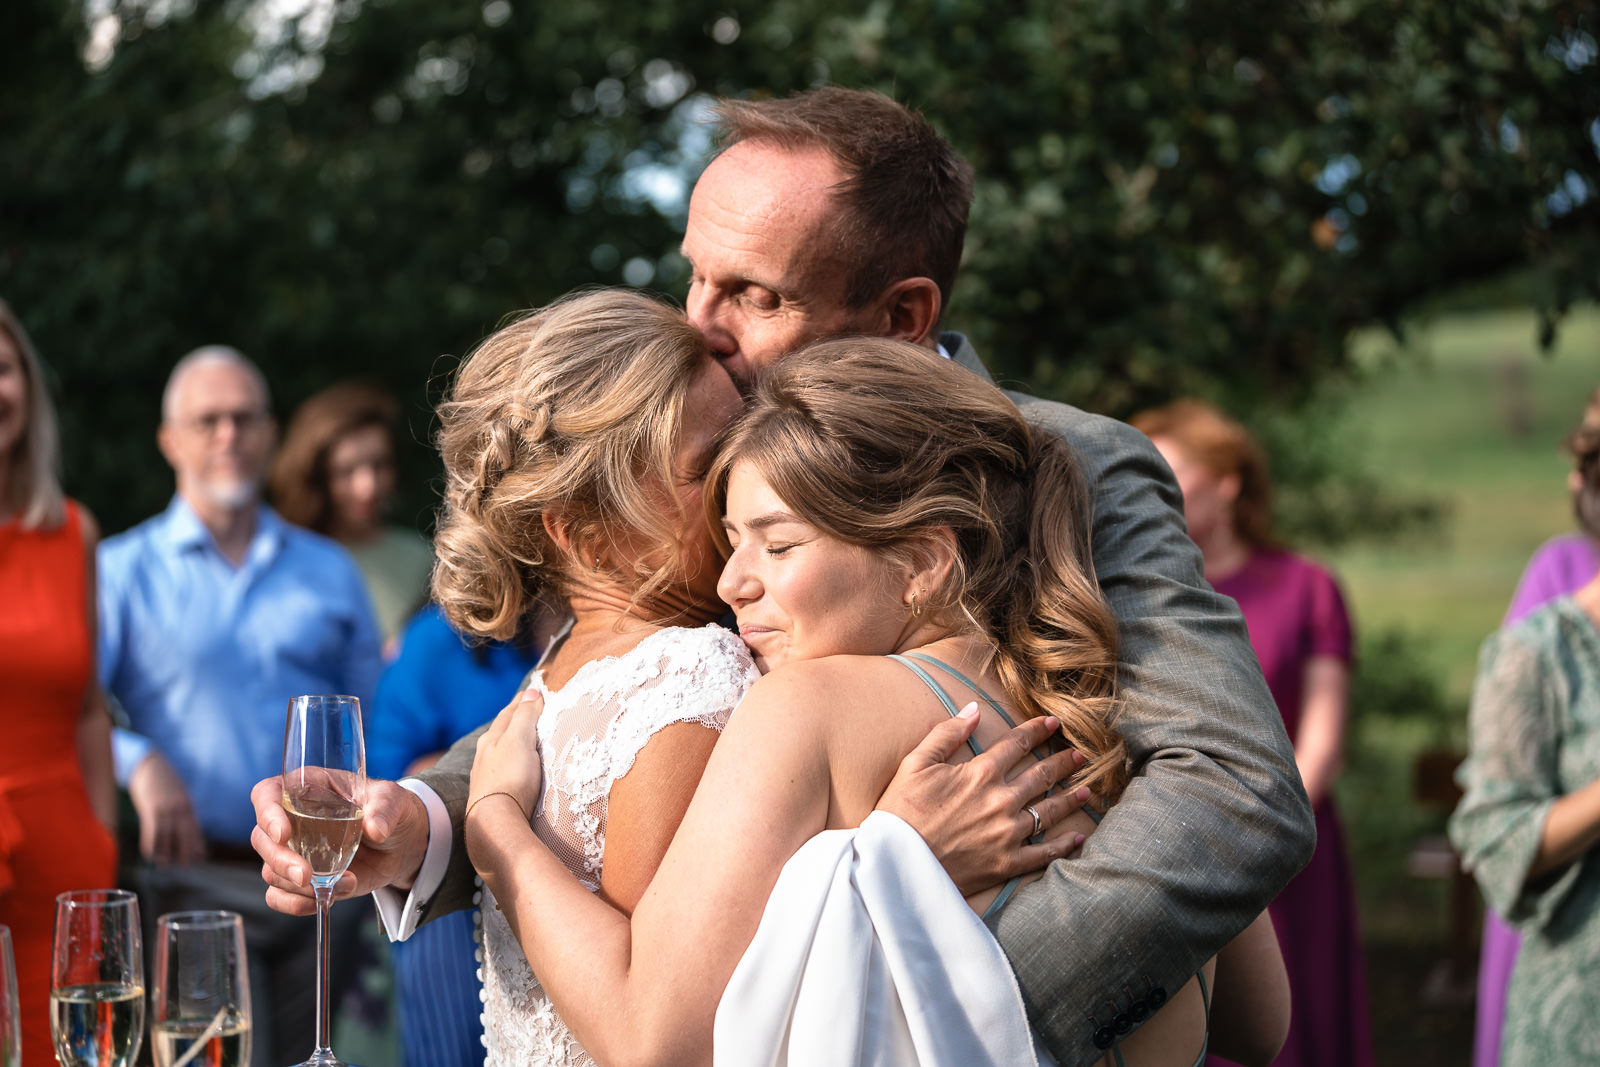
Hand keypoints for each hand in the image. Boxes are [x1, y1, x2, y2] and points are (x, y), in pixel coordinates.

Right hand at [127, 751, 204, 865]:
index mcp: (187, 805)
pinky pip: (151, 829)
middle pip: (184, 833)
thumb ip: (183, 812)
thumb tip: (188, 831)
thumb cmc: (164, 782)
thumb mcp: (179, 795)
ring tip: (165, 865)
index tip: (200, 857)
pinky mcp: (150, 807)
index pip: (195, 828)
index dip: (197, 844)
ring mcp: (165, 807)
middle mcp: (179, 807)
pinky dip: (151, 844)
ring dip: (166, 852)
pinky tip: (149, 854)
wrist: (149, 764)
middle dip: (185, 851)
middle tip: (185, 866)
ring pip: (168, 834)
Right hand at [250, 775, 430, 915]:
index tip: (283, 834)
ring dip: (298, 887)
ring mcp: (295, 851)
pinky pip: (278, 895)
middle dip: (280, 861)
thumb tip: (375, 829)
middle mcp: (292, 819)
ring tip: (344, 883)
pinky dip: (296, 904)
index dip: (267, 813)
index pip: (268, 794)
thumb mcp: (394, 800)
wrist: (402, 845)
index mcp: (308, 788)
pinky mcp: (303, 879)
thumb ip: (386, 808)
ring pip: (270, 870)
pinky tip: (325, 899)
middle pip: (261, 838)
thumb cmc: (392, 811)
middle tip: (306, 876)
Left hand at [467, 688, 545, 831]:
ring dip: (512, 741)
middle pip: (501, 730)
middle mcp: (485, 755)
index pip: (508, 712)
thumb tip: (530, 692)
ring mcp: (486, 776)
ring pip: (500, 750)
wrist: (495, 822)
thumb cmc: (510, 777)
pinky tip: (514, 768)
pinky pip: (502, 769)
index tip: (532, 692)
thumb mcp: (520, 740)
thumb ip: (525, 716)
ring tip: (524, 737)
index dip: (522, 701)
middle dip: (515, 718)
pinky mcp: (492, 795)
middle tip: (529, 709)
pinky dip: (511, 761)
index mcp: (492, 738)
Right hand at [877, 707, 1089, 895]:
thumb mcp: (915, 764)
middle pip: (1041, 775)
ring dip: (1070, 798)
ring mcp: (1007, 833)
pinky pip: (1043, 853)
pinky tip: (1077, 837)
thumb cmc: (901, 812)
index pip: (1017, 744)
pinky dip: (1063, 845)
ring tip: (1087, 790)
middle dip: (1063, 762)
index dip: (1037, 730)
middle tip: (1080, 755)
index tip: (1053, 723)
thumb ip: (946, 733)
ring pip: (1049, 811)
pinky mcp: (1007, 863)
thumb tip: (973, 709)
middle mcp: (1001, 800)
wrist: (896, 863)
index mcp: (980, 773)